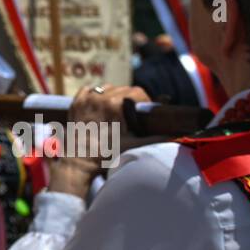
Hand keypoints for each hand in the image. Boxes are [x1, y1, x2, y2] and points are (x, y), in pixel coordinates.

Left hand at [48, 84, 149, 198]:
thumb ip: (154, 138)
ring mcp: (86, 99)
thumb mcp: (132, 144)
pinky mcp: (75, 103)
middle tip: (133, 112)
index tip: (146, 110)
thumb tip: (173, 136)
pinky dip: (95, 93)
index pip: (137, 92)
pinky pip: (88, 89)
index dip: (145, 100)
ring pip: (106, 88)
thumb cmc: (106, 155)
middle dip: (131, 99)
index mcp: (114, 105)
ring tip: (117, 109)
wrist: (79, 162)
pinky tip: (99, 104)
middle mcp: (99, 97)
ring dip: (114, 95)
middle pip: (123, 89)